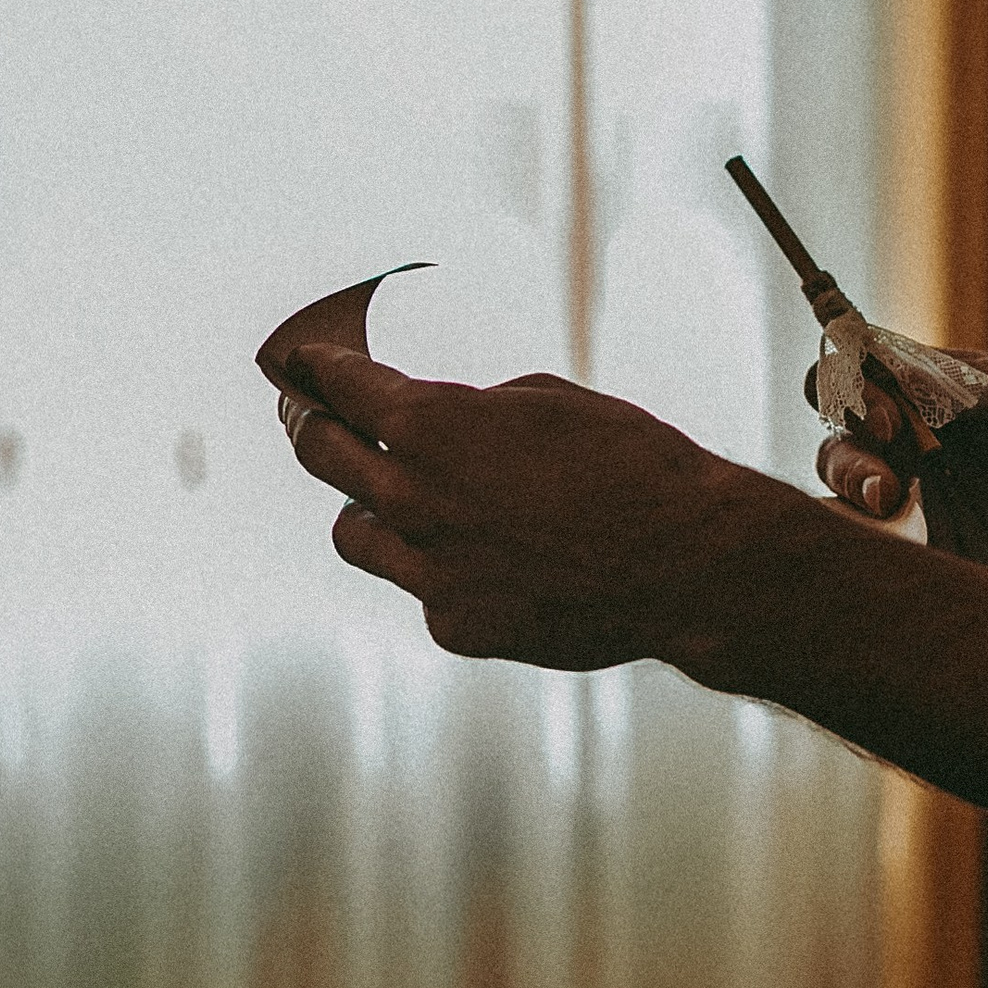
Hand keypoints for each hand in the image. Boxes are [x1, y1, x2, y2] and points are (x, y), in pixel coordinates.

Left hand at [277, 346, 757, 667]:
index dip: (316, 367)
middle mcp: (411, 500)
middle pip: (319, 456)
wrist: (686, 564)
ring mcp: (428, 572)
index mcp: (431, 427)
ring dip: (362, 506)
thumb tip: (449, 420)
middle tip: (302, 411)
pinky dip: (436, 567)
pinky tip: (476, 556)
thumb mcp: (548, 401)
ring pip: (352, 534)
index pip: (343, 387)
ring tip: (380, 495)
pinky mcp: (455, 626)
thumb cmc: (634, 466)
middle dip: (305, 422)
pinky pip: (420, 587)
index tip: (302, 361)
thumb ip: (476, 410)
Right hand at [811, 352, 987, 578]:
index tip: (890, 416)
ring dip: (855, 502)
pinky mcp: (926, 548)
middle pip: (837, 445)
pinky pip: (885, 555)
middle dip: (850, 460)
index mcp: (909, 390)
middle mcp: (896, 442)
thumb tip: (897, 373)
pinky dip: (880, 552)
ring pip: (846, 501)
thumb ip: (962, 385)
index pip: (843, 380)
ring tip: (890, 505)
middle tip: (889, 477)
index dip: (846, 392)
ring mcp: (907, 498)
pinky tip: (900, 550)